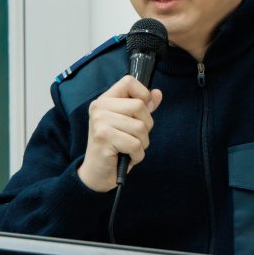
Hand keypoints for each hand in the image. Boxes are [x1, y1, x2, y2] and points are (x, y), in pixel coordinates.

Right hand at [77, 76, 162, 192]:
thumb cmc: (114, 147)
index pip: (128, 81)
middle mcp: (99, 108)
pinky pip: (135, 144)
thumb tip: (157, 94)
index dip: (143, 94)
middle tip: (135, 137)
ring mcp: (100, 122)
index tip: (141, 112)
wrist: (96, 173)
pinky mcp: (103, 138)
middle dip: (146, 126)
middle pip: (139, 105)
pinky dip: (137, 155)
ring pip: (140, 127)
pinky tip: (127, 157)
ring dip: (142, 143)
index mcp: (104, 100)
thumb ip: (142, 108)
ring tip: (130, 148)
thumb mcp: (128, 124)